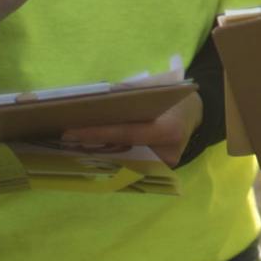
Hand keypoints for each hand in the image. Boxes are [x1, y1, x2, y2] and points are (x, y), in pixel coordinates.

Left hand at [59, 93, 204, 167]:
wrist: (195, 112)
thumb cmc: (173, 98)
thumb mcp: (154, 90)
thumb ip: (128, 95)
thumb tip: (94, 99)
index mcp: (168, 129)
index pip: (126, 133)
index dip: (98, 133)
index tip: (71, 132)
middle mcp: (168, 152)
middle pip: (123, 151)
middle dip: (93, 146)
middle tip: (65, 141)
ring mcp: (164, 165)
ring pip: (125, 161)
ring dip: (99, 154)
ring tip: (73, 146)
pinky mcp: (160, 170)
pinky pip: (132, 164)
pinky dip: (112, 157)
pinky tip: (94, 152)